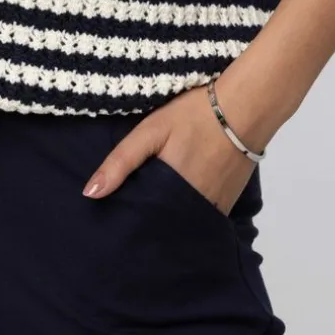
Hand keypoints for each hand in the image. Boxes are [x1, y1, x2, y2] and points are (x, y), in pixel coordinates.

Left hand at [82, 82, 260, 215]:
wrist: (246, 107)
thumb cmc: (193, 115)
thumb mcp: (151, 131)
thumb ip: (121, 162)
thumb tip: (89, 194)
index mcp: (170, 194)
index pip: (142, 224)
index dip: (127, 225)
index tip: (111, 227)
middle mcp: (194, 210)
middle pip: (164, 227)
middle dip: (147, 226)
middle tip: (127, 222)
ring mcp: (215, 209)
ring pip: (184, 224)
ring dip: (169, 220)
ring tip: (150, 212)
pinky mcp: (229, 203)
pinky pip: (203, 216)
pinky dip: (189, 213)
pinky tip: (178, 202)